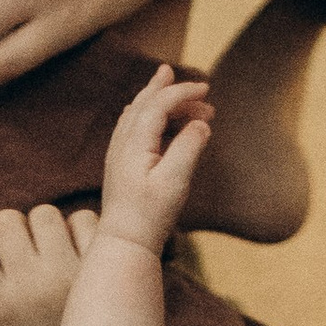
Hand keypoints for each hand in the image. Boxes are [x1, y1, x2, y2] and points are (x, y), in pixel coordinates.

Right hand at [0, 204, 98, 325]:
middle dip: (6, 228)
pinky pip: (81, 218)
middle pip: (5, 220)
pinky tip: (75, 252)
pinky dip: (76, 229)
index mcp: (2, 306)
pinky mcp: (103, 263)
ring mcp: (72, 272)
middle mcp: (35, 287)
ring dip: (41, 226)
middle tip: (15, 247)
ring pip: (43, 214)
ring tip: (46, 250)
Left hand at [97, 66, 212, 250]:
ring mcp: (119, 153)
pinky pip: (134, 127)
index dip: (182, 92)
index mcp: (135, 142)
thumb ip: (189, 147)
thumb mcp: (175, 181)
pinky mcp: (121, 165)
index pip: (158, 103)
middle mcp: (122, 143)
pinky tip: (160, 122)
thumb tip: (201, 123)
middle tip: (191, 82)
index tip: (207, 89)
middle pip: (144, 103)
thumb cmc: (150, 215)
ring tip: (183, 99)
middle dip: (169, 89)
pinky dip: (151, 116)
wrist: (124, 243)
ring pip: (137, 114)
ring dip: (161, 102)